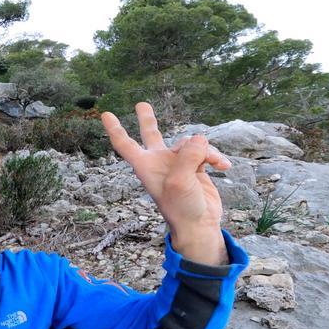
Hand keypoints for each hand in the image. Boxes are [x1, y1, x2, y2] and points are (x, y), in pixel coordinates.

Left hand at [100, 103, 228, 264]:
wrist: (200, 224)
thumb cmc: (181, 207)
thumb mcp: (180, 181)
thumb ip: (187, 156)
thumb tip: (199, 139)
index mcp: (145, 166)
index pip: (125, 144)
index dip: (115, 129)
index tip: (105, 114)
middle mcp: (159, 161)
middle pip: (151, 134)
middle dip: (148, 119)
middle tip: (141, 104)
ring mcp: (178, 163)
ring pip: (191, 142)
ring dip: (206, 150)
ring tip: (216, 163)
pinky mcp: (195, 166)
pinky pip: (205, 151)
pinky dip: (215, 156)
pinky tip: (224, 166)